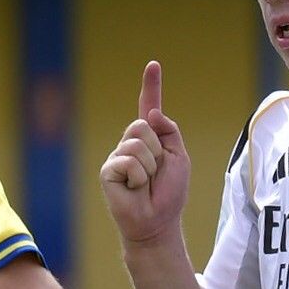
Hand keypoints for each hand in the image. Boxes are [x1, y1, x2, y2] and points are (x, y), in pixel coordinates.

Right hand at [97, 60, 190, 246]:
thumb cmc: (169, 194)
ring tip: (146, 183)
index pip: (148, 107)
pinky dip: (139, 177)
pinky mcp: (108, 171)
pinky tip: (136, 189)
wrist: (157, 223)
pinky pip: (129, 161)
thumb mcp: (179, 158)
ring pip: (136, 143)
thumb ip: (169, 132)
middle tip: (155, 173)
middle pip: (142, 125)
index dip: (151, 86)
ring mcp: (117, 156)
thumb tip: (151, 113)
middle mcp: (130, 144)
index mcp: (150, 139)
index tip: (154, 65)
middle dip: (156, 149)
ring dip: (150, 166)